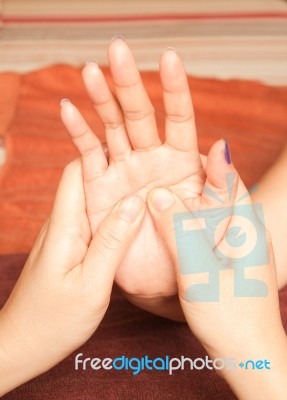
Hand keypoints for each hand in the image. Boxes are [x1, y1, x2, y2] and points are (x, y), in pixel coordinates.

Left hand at [0, 159, 144, 395]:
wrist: (22, 344)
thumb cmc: (54, 321)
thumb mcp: (91, 285)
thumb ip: (113, 242)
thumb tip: (134, 202)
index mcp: (64, 227)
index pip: (77, 171)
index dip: (100, 151)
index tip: (130, 143)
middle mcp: (61, 224)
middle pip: (85, 181)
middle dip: (114, 168)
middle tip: (149, 162)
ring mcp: (63, 235)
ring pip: (90, 200)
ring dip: (115, 191)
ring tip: (147, 184)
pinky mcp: (67, 247)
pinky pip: (90, 220)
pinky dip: (111, 214)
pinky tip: (131, 219)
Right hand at [61, 38, 203, 319]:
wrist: (171, 283)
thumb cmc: (202, 252)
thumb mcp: (220, 219)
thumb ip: (221, 184)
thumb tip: (220, 147)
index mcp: (183, 163)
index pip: (180, 118)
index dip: (176, 89)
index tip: (169, 59)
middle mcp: (151, 161)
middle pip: (140, 115)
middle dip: (129, 83)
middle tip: (117, 50)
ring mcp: (125, 173)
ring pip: (111, 128)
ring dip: (101, 100)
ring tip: (89, 72)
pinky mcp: (101, 190)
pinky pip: (88, 157)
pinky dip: (78, 133)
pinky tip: (69, 110)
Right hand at [147, 139, 286, 398]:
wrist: (249, 354)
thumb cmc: (231, 318)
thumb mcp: (199, 272)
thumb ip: (178, 231)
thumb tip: (157, 196)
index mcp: (245, 228)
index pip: (230, 181)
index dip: (210, 159)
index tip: (188, 142)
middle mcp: (243, 231)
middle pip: (218, 191)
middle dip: (194, 174)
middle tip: (164, 159)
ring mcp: (234, 245)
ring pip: (209, 211)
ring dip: (187, 198)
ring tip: (160, 187)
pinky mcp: (224, 259)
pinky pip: (203, 230)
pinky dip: (185, 220)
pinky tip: (168, 221)